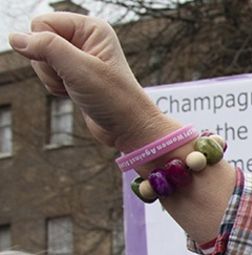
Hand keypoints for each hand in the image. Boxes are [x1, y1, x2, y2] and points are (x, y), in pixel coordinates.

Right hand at [8, 13, 177, 151]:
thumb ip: (46, 48)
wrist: (128, 128)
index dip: (44, 45)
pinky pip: (47, 73)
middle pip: (37, 41)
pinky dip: (54, 86)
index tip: (67, 65)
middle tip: (74, 79)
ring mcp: (78, 56)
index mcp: (90, 28)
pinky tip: (74, 93)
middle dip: (48, 65)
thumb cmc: (113, 98)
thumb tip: (15, 38)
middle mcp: (84, 38)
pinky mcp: (73, 73)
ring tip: (76, 88)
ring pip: (39, 59)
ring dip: (52, 78)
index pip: (42, 22)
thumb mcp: (78, 69)